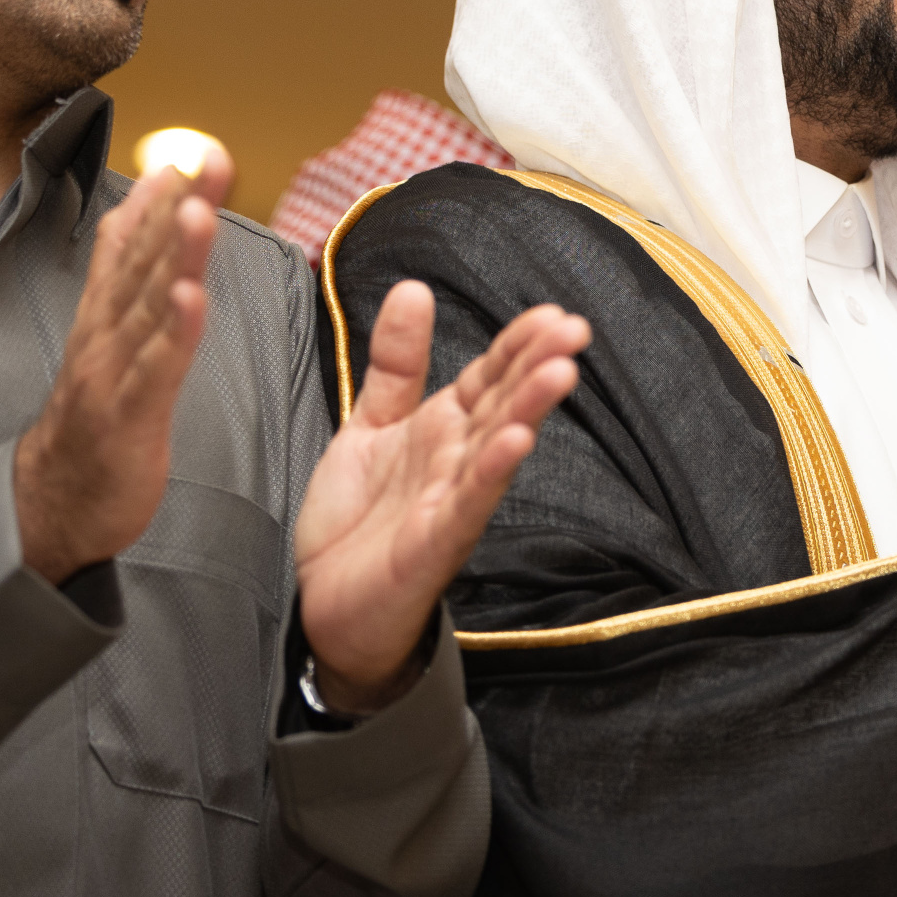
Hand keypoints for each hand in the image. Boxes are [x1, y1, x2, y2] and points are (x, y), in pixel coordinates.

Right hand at [12, 154, 233, 585]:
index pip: (133, 244)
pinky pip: (155, 368)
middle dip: (177, 205)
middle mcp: (104, 334)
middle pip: (143, 260)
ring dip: (173, 254)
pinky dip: (173, 331)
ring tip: (197, 208)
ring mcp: (112, 372)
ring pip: (147, 304)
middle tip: (205, 156)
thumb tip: (140, 214)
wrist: (51, 503)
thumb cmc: (90, 421)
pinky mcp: (128, 414)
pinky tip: (190, 297)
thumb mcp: (106, 341)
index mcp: (104, 316)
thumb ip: (123, 277)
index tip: (191, 150)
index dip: (162, 196)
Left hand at [294, 284, 586, 711]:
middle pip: (503, 404)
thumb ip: (396, 363)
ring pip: (496, 448)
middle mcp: (456, 462)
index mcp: (443, 430)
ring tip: (560, 374)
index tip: (552, 313)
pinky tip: (515, 442)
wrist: (322, 607)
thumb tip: (414, 290)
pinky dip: (491, 473)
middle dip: (538, 366)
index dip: (517, 344)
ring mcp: (450, 503)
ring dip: (529, 411)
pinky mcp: (434, 543)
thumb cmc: (355, 522)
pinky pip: (467, 503)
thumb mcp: (368, 424)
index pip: (490, 377)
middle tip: (574, 329)